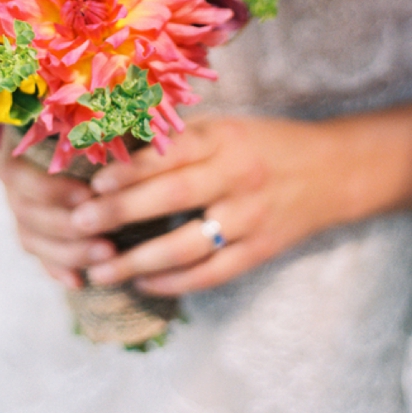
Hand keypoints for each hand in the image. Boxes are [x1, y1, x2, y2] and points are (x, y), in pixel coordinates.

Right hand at [0, 133, 117, 289]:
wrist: (96, 133)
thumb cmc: (97, 120)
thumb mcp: (95, 116)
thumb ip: (96, 121)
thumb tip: (110, 125)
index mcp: (16, 147)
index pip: (17, 175)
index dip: (51, 189)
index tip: (90, 196)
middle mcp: (12, 180)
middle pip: (25, 212)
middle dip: (67, 228)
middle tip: (107, 238)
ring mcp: (19, 208)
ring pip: (31, 238)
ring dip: (69, 252)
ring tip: (107, 257)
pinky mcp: (33, 232)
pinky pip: (39, 256)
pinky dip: (58, 268)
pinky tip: (80, 281)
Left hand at [73, 113, 347, 294]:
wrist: (333, 170)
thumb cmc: (266, 143)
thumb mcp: (227, 128)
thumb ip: (182, 142)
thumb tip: (116, 151)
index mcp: (225, 139)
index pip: (171, 154)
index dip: (130, 169)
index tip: (93, 182)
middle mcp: (237, 177)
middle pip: (173, 197)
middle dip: (121, 212)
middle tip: (78, 223)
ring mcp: (250, 218)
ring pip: (188, 245)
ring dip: (139, 261)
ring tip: (99, 269)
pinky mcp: (260, 250)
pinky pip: (212, 273)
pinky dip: (175, 282)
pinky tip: (143, 285)